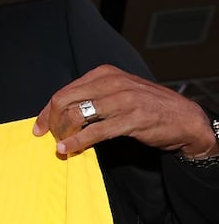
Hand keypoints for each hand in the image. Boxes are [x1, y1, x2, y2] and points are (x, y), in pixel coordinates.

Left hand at [33, 65, 216, 157]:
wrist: (184, 118)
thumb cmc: (147, 106)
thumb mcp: (117, 92)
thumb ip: (92, 96)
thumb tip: (60, 112)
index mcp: (105, 74)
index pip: (64, 91)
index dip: (47, 112)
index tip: (39, 128)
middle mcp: (112, 83)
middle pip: (64, 101)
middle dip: (52, 121)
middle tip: (49, 137)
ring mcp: (122, 100)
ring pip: (76, 115)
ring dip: (63, 134)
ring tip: (61, 145)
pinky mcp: (131, 119)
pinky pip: (94, 132)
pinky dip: (76, 142)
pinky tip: (67, 150)